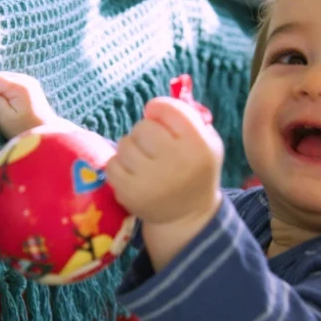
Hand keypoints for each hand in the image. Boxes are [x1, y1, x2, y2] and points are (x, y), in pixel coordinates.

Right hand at [0, 71, 67, 139]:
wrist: (46, 136)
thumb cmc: (24, 130)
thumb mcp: (4, 118)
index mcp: (20, 86)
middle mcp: (26, 79)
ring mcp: (29, 81)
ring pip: (2, 80)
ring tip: (5, 110)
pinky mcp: (30, 86)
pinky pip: (9, 85)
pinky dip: (5, 94)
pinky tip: (10, 106)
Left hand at [106, 96, 223, 228]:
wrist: (188, 215)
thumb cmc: (195, 169)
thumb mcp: (208, 141)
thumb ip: (188, 117)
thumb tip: (153, 105)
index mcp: (199, 145)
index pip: (167, 108)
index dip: (158, 109)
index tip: (158, 118)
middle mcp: (177, 162)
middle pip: (143, 127)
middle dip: (144, 132)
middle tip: (153, 145)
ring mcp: (152, 181)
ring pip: (124, 144)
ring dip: (130, 148)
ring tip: (143, 161)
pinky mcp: (131, 194)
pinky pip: (112, 165)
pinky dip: (119, 166)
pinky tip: (133, 174)